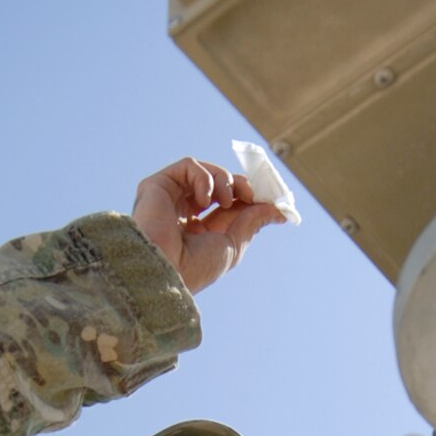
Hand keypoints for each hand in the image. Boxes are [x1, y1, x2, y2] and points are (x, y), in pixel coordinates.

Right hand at [131, 157, 283, 294]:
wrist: (164, 270)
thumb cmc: (195, 266)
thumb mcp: (233, 245)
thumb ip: (253, 222)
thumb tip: (279, 210)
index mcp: (198, 231)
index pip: (228, 205)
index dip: (249, 198)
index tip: (271, 200)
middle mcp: (183, 212)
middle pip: (219, 185)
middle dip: (240, 186)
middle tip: (252, 193)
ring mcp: (170, 198)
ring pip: (206, 171)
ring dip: (225, 181)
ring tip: (228, 200)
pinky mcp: (157, 185)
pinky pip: (189, 166)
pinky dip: (205, 177)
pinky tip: (205, 200)